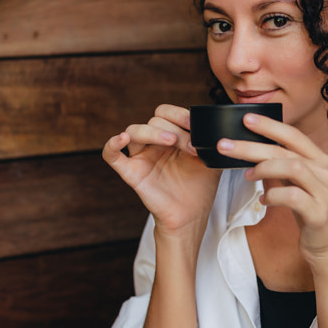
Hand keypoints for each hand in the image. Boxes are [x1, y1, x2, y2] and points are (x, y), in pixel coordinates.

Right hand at [103, 104, 220, 235]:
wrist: (192, 215)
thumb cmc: (199, 186)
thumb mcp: (209, 157)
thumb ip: (209, 139)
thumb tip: (215, 124)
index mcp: (170, 136)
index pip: (165, 112)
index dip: (179, 114)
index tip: (195, 125)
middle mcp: (153, 144)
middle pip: (154, 120)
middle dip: (175, 130)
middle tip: (192, 147)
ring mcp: (141, 157)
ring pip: (134, 130)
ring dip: (153, 132)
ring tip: (171, 141)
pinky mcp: (132, 173)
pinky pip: (112, 156)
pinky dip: (112, 145)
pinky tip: (121, 138)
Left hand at [216, 113, 327, 266]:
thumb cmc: (310, 212)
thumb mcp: (297, 184)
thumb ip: (282, 166)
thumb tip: (252, 150)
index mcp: (320, 161)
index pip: (293, 135)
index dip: (269, 125)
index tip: (245, 118)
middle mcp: (324, 172)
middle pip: (285, 150)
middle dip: (252, 146)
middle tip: (226, 146)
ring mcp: (324, 192)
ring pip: (292, 167)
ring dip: (263, 168)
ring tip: (246, 175)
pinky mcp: (319, 213)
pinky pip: (293, 197)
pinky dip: (273, 196)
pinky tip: (264, 201)